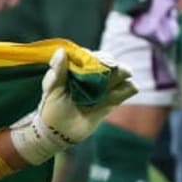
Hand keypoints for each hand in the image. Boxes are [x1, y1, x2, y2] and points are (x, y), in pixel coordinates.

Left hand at [9, 48, 136, 164]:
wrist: (59, 131)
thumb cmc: (52, 105)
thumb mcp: (52, 88)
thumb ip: (58, 70)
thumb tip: (61, 50)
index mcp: (78, 66)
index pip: (92, 56)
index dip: (96, 58)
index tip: (96, 63)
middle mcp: (94, 72)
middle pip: (111, 62)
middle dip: (111, 66)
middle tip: (106, 72)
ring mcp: (106, 85)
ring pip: (123, 72)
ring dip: (120, 76)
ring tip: (106, 88)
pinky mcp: (114, 98)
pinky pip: (129, 88)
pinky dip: (125, 90)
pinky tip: (112, 98)